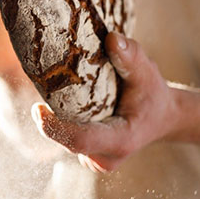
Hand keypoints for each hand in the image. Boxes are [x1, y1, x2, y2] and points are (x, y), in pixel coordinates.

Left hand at [31, 32, 182, 171]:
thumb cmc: (153, 95)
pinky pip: (66, 140)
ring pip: (64, 140)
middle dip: (50, 118)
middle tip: (42, 86)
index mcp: (122, 140)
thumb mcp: (147, 73)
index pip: (81, 140)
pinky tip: (64, 103)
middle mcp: (106, 157)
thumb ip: (131, 56)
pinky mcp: (88, 156)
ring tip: (54, 91)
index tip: (37, 108)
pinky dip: (61, 122)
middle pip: (67, 140)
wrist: (162, 117)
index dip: (55, 128)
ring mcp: (96, 160)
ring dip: (55, 118)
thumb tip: (112, 38)